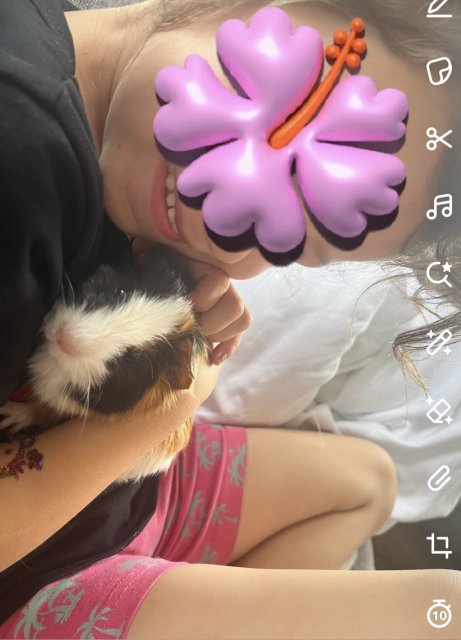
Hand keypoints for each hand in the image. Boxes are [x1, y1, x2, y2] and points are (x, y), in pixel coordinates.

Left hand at [131, 239, 251, 364]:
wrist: (155, 271)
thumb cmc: (153, 264)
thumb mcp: (152, 256)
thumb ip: (150, 255)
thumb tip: (142, 255)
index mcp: (206, 266)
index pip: (218, 283)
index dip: (200, 300)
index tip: (181, 308)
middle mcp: (222, 285)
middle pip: (234, 307)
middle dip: (210, 324)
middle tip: (189, 329)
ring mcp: (226, 302)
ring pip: (241, 321)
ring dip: (220, 335)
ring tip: (199, 340)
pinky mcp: (225, 320)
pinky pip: (237, 334)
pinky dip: (228, 347)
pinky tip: (214, 358)